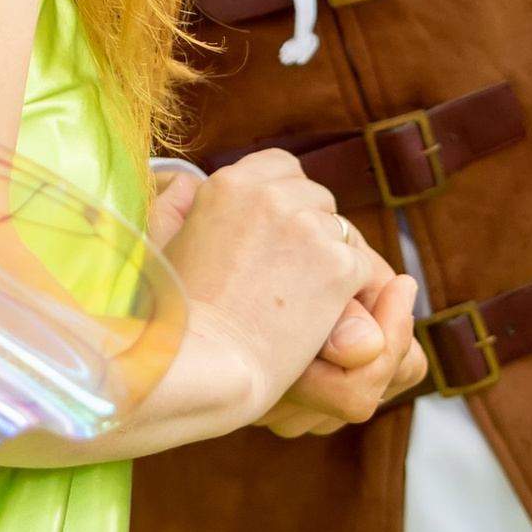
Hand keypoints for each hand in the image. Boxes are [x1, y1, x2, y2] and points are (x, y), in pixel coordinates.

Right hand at [129, 150, 407, 450]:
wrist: (205, 365)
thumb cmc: (178, 316)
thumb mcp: (171, 242)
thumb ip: (184, 205)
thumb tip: (183, 182)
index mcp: (228, 183)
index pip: (282, 166)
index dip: (284, 200)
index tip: (274, 235)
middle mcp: (271, 195)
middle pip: (316, 197)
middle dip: (308, 230)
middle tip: (286, 275)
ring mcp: (308, 228)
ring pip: (340, 232)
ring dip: (327, 261)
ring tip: (295, 301)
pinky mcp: (339, 266)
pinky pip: (360, 267)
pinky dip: (345, 292)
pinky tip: (313, 317)